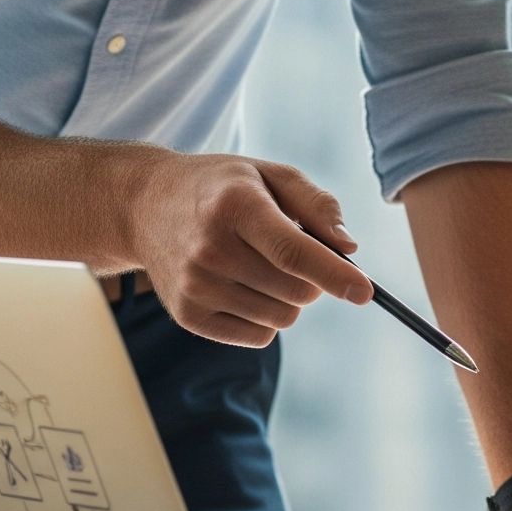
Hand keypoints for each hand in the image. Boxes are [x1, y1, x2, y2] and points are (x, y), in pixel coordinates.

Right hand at [120, 150, 371, 345]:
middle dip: (312, 279)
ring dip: (289, 298)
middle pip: (296, 292)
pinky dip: (266, 317)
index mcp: (235, 205)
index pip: (292, 251)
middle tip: (291, 253)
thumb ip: (316, 204)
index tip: (366, 291)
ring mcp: (195, 287)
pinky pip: (259, 336)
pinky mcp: (188, 316)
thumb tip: (348, 248)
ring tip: (261, 266)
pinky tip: (243, 285)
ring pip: (283, 318)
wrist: (145, 206)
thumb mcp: (269, 174)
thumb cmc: (222, 187)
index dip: (334, 274)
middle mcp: (210, 248)